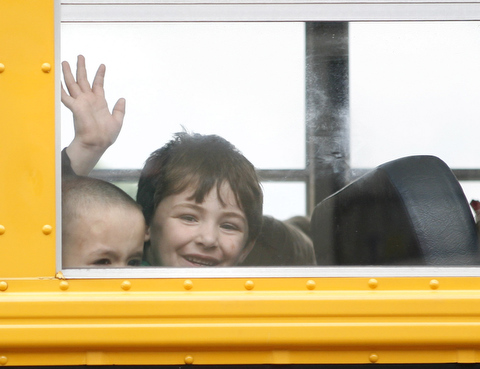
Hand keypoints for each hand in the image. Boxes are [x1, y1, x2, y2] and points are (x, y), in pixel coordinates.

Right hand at [62, 55, 124, 174]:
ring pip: (73, 84)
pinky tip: (55, 79)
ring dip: (68, 73)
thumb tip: (122, 98)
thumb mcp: (117, 120)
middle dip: (81, 68)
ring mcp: (80, 102)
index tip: (102, 65)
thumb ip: (119, 109)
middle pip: (83, 80)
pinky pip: (64, 95)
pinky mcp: (74, 107)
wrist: (97, 143)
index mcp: (99, 102)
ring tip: (65, 62)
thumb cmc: (106, 135)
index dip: (100, 75)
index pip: (98, 85)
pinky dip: (59, 87)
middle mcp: (88, 100)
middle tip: (80, 56)